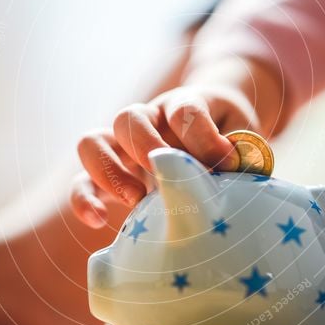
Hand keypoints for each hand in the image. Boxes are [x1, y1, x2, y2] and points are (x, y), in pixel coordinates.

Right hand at [71, 84, 257, 226]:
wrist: (213, 131)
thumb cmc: (229, 138)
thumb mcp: (243, 138)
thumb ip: (241, 151)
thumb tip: (230, 169)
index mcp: (185, 105)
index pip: (185, 109)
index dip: (203, 136)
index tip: (225, 160)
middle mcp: (149, 119)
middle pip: (129, 117)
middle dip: (145, 147)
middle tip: (165, 174)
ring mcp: (124, 145)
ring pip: (93, 141)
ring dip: (110, 170)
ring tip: (136, 199)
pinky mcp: (110, 173)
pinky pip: (82, 182)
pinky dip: (84, 199)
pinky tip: (98, 220)